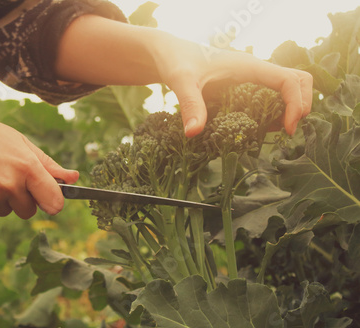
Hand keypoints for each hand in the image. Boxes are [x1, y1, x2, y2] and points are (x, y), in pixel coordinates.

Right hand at [0, 111, 77, 218]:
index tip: (49, 201)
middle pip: (28, 211)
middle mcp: (9, 185)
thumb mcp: (19, 142)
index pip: (54, 202)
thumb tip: (74, 178)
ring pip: (4, 211)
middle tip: (5, 176)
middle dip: (22, 199)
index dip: (53, 203)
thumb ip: (48, 164)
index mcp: (27, 167)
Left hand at [55, 15, 312, 136]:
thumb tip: (193, 133)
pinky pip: (270, 96)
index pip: (289, 80)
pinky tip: (257, 128)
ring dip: (289, 109)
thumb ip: (190, 104)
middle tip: (285, 131)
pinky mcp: (243, 86)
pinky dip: (274, 111)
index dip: (296, 104)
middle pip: (299, 81)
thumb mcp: (181, 81)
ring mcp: (250, 77)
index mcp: (248, 66)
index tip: (286, 129)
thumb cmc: (176, 61)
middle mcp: (254, 70)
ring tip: (272, 132)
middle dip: (301, 105)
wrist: (168, 53)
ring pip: (287, 88)